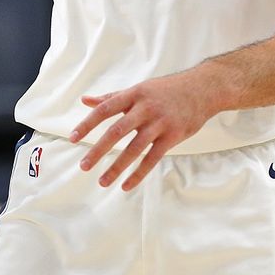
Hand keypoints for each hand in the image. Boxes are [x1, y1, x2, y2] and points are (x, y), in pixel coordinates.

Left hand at [69, 73, 216, 190]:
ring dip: (117, 167)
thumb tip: (85, 100)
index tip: (73, 138)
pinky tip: (126, 185)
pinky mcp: (173, 136)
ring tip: (102, 182)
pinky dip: (138, 173)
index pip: (104, 109)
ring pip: (134, 149)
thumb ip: (111, 97)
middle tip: (84, 166)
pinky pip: (153, 159)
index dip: (87, 124)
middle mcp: (145, 108)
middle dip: (98, 150)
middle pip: (117, 131)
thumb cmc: (165, 90)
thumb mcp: (138, 89)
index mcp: (133, 95)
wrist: (202, 89)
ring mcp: (159, 123)